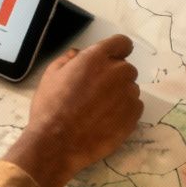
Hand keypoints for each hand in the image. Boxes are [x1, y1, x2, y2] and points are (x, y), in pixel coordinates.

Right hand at [7, 34, 143, 186]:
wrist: (56, 143)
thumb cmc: (50, 107)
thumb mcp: (51, 76)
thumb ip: (67, 60)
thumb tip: (77, 54)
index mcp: (96, 58)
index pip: (121, 43)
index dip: (117, 51)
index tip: (111, 60)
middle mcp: (117, 72)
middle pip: (126, 68)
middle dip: (114, 76)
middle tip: (97, 92)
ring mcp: (127, 94)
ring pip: (130, 88)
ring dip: (120, 94)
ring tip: (99, 110)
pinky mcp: (133, 115)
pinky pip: (135, 106)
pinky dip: (125, 111)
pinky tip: (107, 120)